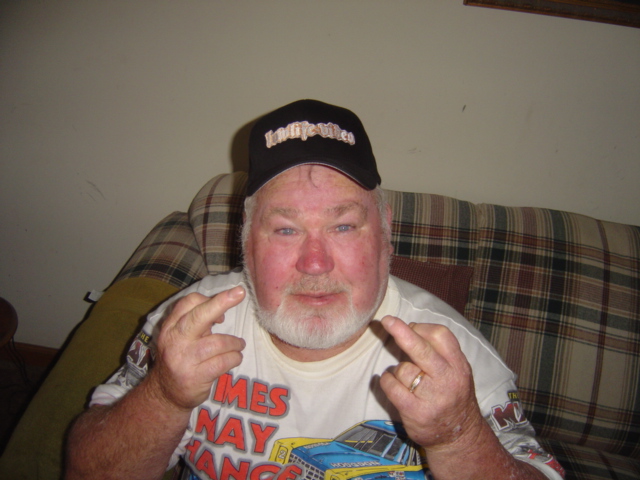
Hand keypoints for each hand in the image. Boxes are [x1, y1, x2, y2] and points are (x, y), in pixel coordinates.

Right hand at [146, 286, 246, 411]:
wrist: (165, 394)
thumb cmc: (180, 359)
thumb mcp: (181, 337)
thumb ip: (197, 322)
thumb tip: (221, 310)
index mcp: (170, 327)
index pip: (188, 303)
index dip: (209, 300)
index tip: (223, 310)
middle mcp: (175, 340)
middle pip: (199, 316)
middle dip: (221, 302)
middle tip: (240, 293)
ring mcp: (184, 359)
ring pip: (218, 342)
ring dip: (235, 343)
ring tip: (238, 346)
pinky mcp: (196, 376)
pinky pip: (224, 361)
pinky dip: (235, 357)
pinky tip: (235, 358)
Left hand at [379, 315, 485, 451]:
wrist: (459, 437)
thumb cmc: (453, 396)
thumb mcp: (457, 372)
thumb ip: (439, 352)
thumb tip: (409, 328)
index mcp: (459, 365)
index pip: (441, 336)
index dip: (421, 327)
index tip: (410, 326)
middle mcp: (448, 379)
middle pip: (422, 349)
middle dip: (402, 332)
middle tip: (387, 321)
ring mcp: (432, 397)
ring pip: (403, 369)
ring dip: (397, 370)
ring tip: (405, 379)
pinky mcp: (416, 412)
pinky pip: (392, 387)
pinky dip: (387, 381)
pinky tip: (390, 383)